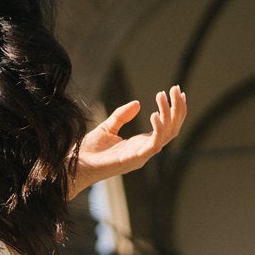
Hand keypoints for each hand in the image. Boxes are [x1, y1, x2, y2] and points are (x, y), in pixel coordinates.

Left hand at [69, 85, 187, 196]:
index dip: (174, 111)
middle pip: (172, 129)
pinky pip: (153, 145)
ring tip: (162, 95)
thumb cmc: (90, 151)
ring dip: (168, 114)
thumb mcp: (107, 127)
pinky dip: (158, 130)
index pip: (166, 127)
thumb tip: (138, 103)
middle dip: (177, 109)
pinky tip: (154, 114)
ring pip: (167, 135)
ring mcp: (142, 156)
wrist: (77, 165)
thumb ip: (122, 116)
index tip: (176, 91)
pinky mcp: (134, 159)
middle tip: (176, 89)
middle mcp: (145, 150)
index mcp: (140, 144)